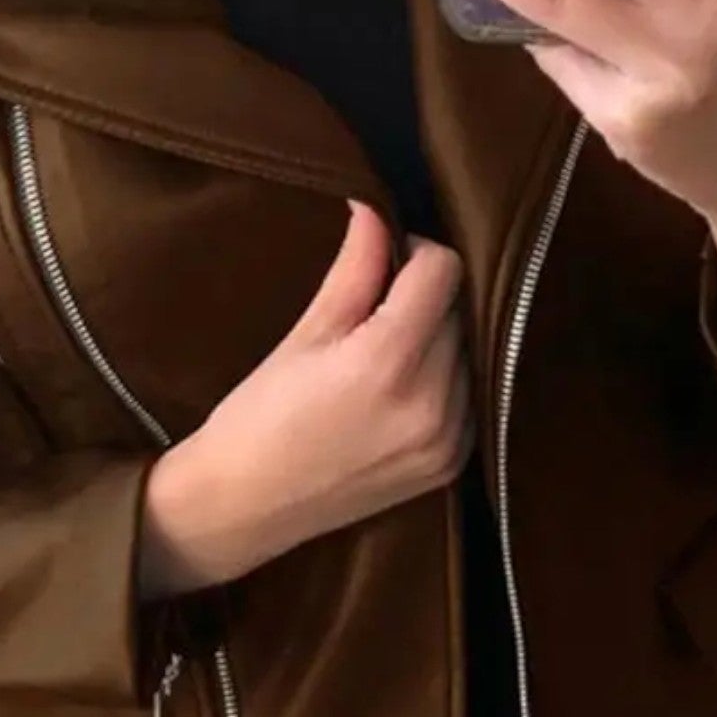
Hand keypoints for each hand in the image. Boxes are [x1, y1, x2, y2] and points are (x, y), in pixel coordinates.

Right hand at [138, 200, 474, 593]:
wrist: (246, 506)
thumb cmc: (260, 416)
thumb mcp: (305, 334)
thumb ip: (354, 269)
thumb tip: (375, 210)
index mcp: (388, 361)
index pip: (443, 271)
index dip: (413, 252)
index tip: (384, 261)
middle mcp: (432, 402)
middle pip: (458, 310)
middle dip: (423, 297)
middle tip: (374, 309)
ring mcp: (448, 439)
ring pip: (468, 351)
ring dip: (437, 338)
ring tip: (383, 353)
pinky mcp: (452, 464)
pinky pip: (470, 396)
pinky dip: (444, 380)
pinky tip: (399, 389)